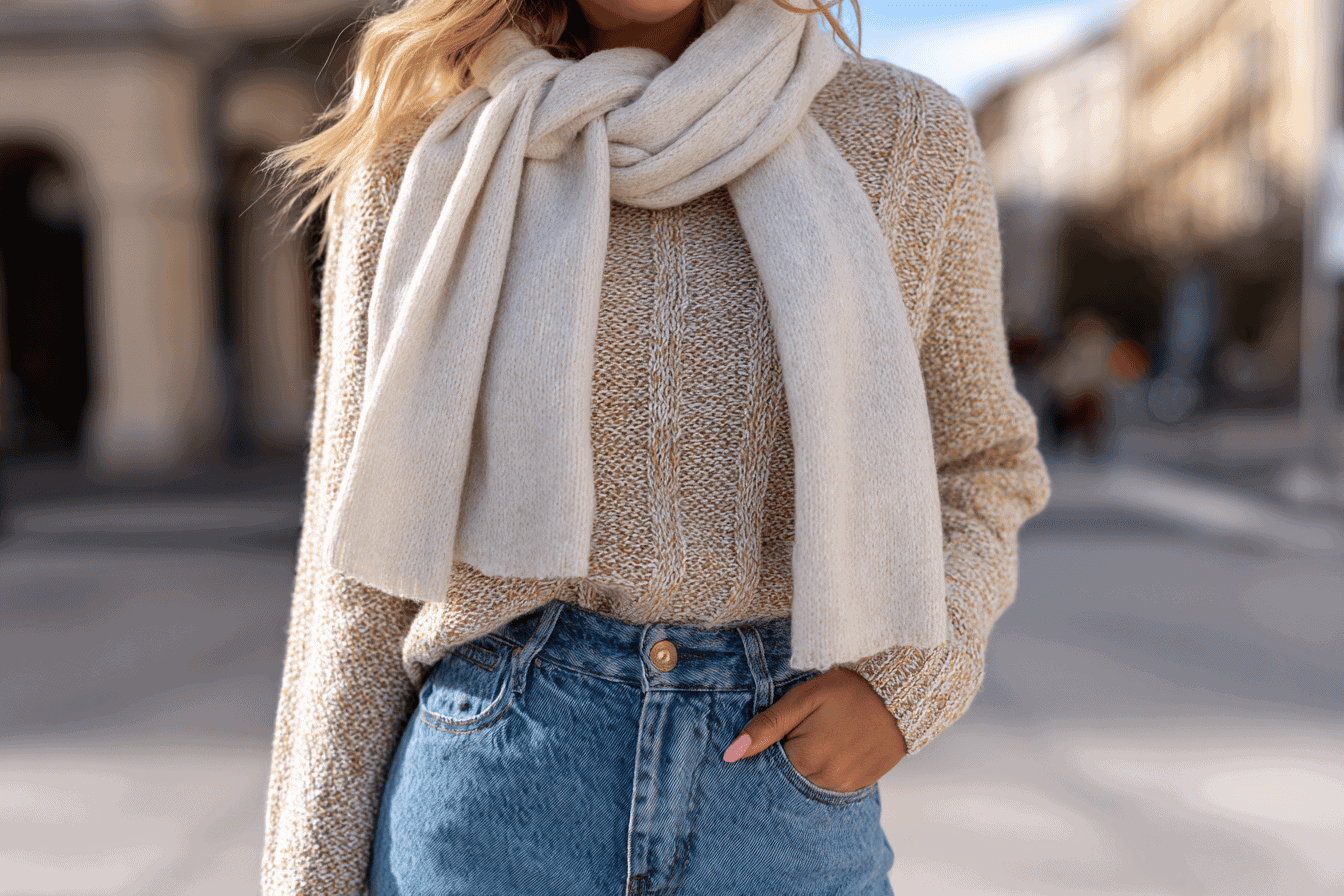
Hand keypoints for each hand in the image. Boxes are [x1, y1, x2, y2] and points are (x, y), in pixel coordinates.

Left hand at [722, 668, 906, 791]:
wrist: (900, 694)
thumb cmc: (848, 690)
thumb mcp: (803, 699)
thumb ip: (767, 726)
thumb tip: (731, 754)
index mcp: (805, 759)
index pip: (767, 767)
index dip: (768, 749)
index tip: (779, 732)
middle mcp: (824, 780)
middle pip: (788, 777)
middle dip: (786, 757)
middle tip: (801, 730)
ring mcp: (844, 785)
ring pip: (809, 782)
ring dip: (806, 764)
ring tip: (819, 735)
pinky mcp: (860, 785)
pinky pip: (831, 784)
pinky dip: (826, 769)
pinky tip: (833, 746)